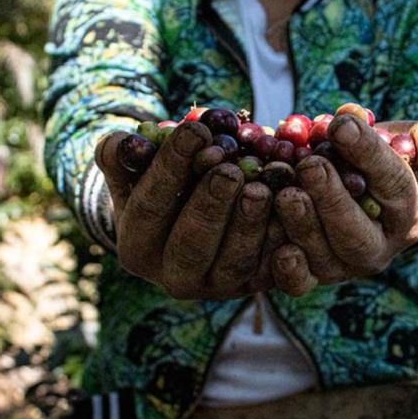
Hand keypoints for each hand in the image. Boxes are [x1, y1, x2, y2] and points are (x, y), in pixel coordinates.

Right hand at [96, 122, 310, 298]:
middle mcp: (173, 277)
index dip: (172, 169)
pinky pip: (272, 269)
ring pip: (234, 262)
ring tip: (263, 188)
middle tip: (231, 170)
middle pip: (191, 245)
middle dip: (211, 205)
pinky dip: (283, 240)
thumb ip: (124, 154)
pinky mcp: (256, 286)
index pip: (150, 207)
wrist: (202, 220)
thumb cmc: (166, 186)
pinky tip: (293, 208)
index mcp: (138, 247)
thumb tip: (125, 143)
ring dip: (250, 225)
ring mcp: (217, 286)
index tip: (197, 131)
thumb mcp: (138, 170)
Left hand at [275, 115, 417, 284]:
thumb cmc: (379, 161)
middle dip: (332, 200)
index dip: (368, 153)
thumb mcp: (408, 143)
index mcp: (407, 214)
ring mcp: (342, 267)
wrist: (358, 195)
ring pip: (322, 257)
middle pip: (355, 234)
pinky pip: (296, 280)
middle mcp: (376, 249)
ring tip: (284, 192)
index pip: (393, 184)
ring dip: (300, 225)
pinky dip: (282, 263)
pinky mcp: (310, 277)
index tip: (342, 124)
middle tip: (311, 166)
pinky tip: (268, 233)